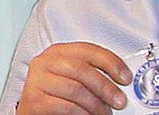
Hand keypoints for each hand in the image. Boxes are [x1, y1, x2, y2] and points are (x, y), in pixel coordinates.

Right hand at [17, 42, 131, 114]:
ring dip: (96, 105)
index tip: (125, 77)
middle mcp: (45, 62)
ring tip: (104, 113)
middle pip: (82, 69)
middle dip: (105, 87)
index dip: (111, 63)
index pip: (88, 50)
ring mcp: (37, 81)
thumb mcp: (72, 78)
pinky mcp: (33, 100)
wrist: (33, 111)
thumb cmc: (55, 95)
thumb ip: (91, 74)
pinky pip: (66, 107)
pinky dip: (83, 114)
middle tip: (119, 101)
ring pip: (75, 89)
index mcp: (58, 52)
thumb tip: (119, 82)